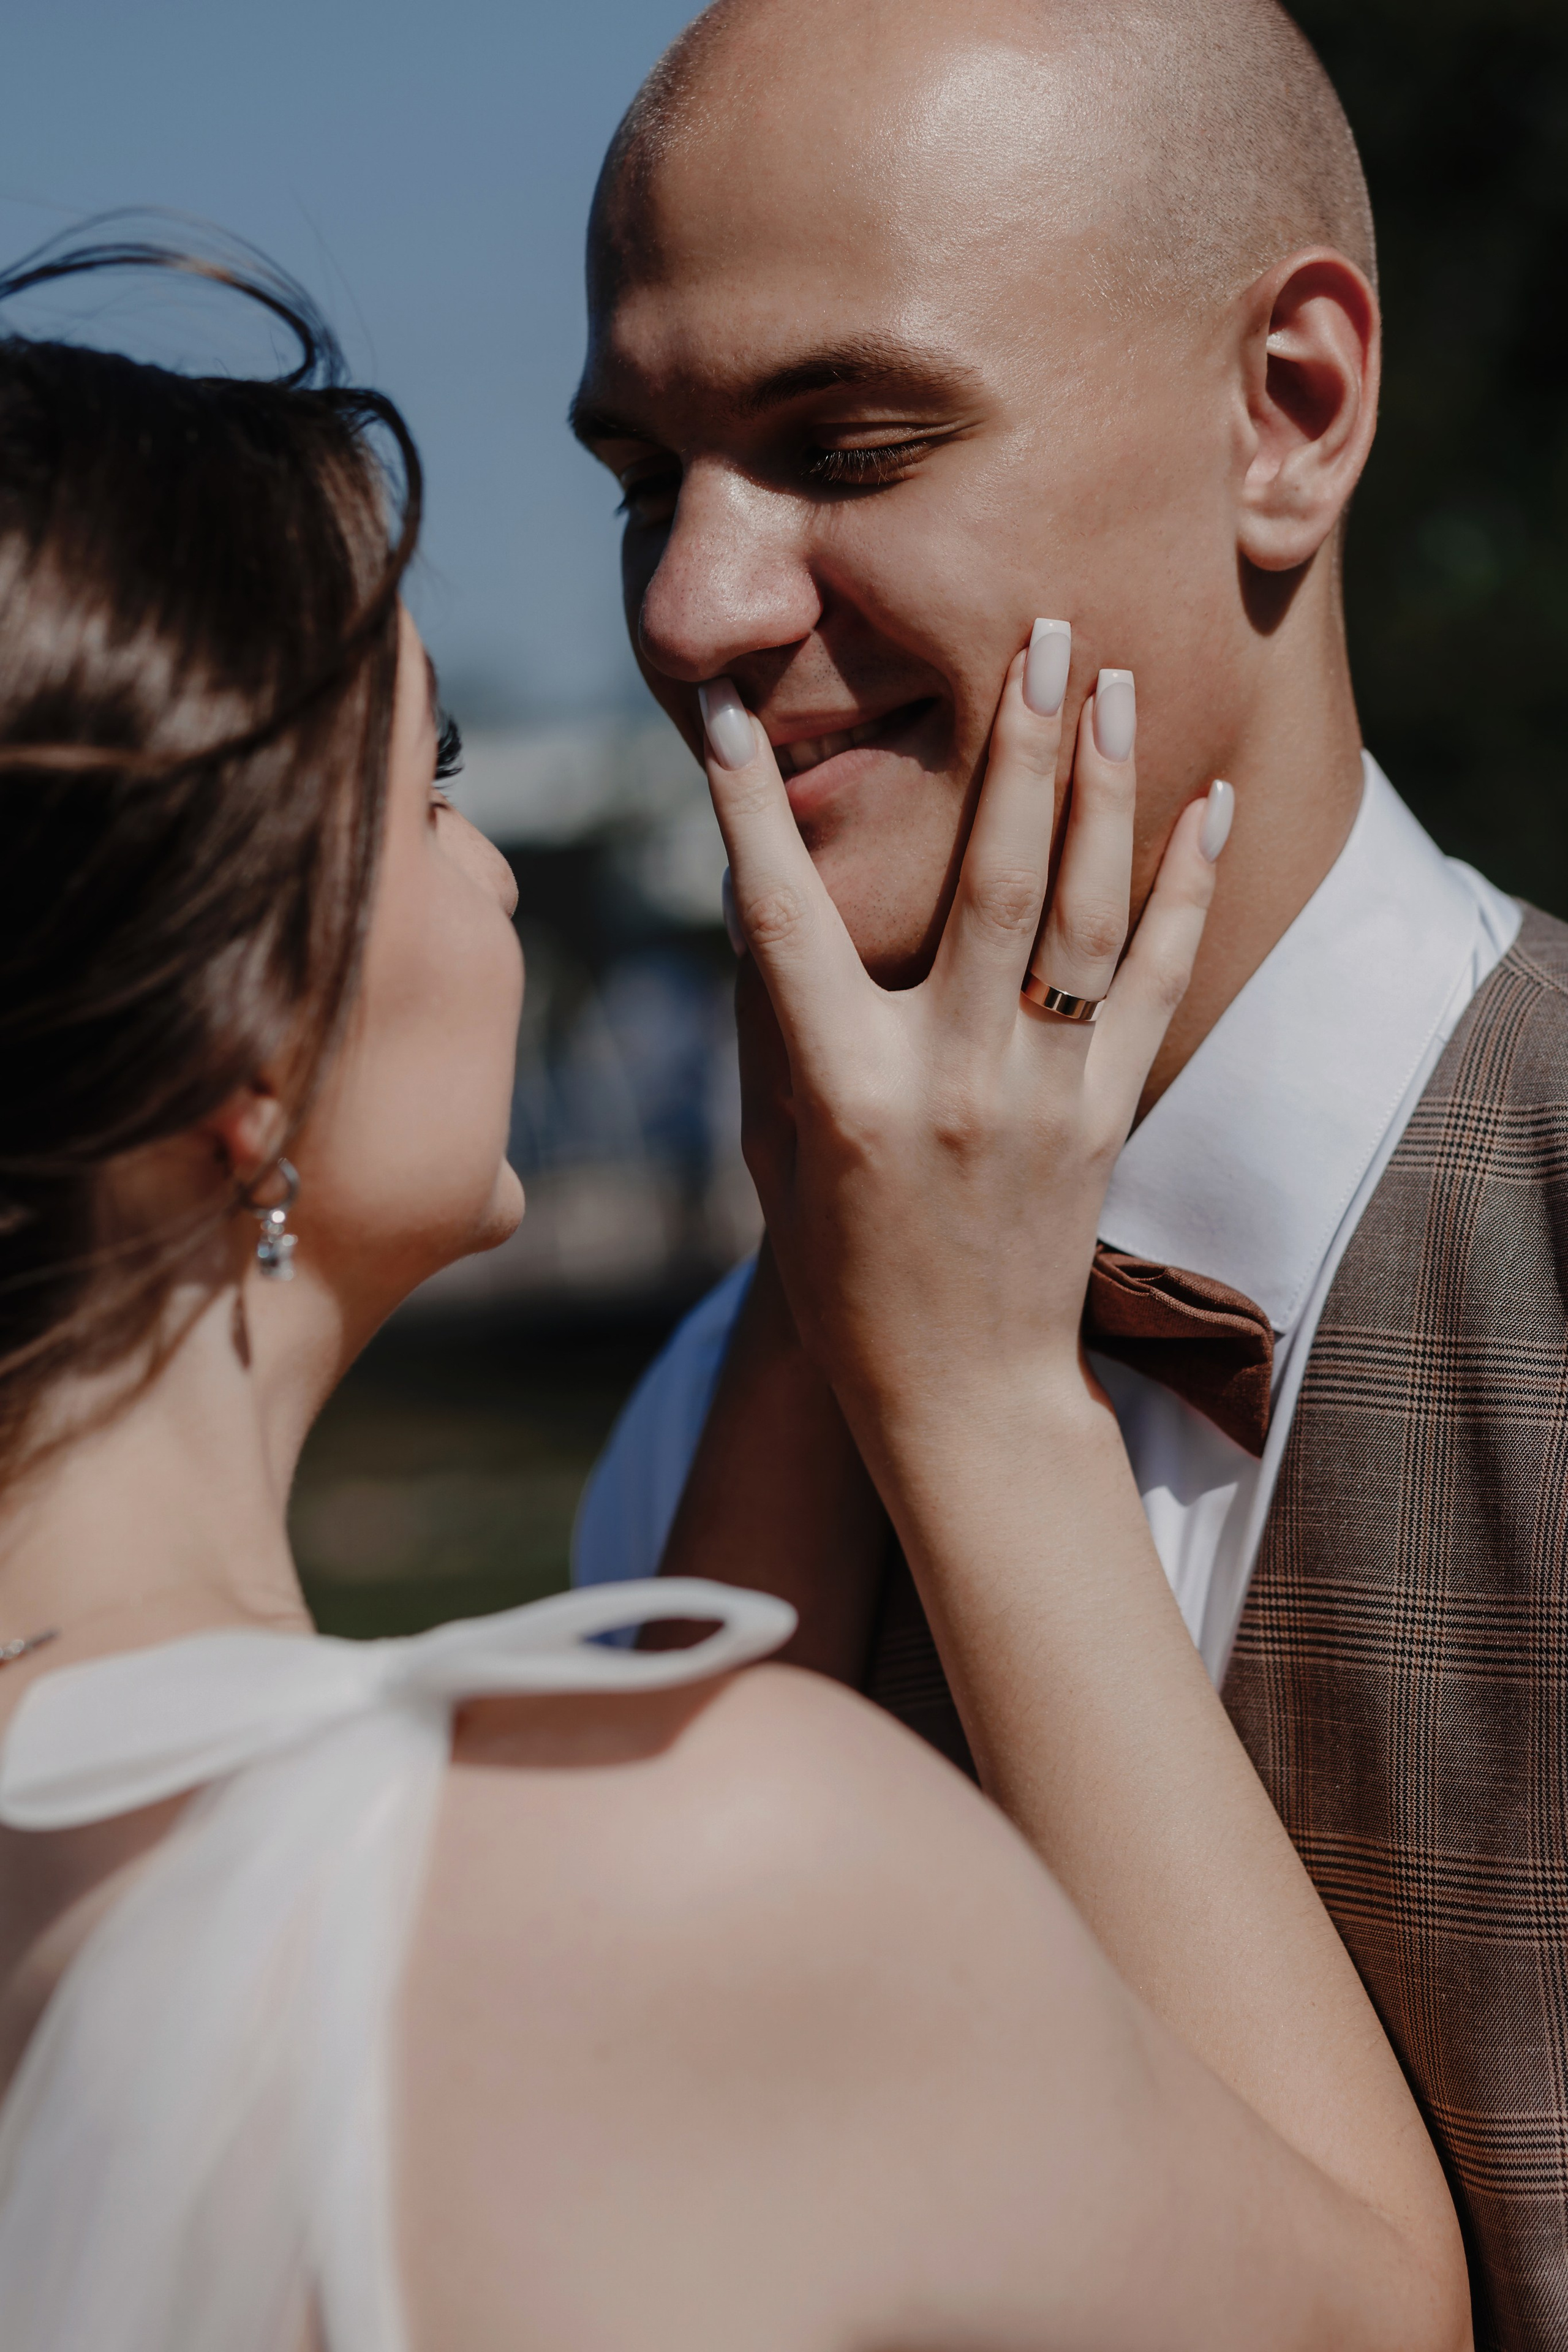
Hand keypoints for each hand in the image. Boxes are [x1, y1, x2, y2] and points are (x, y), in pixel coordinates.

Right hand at [703, 641, 1227, 1460]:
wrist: (959, 1386)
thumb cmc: (843, 1268)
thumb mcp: (775, 1154)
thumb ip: (767, 1028)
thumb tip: (753, 894)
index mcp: (839, 1089)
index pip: (782, 919)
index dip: (744, 810)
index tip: (717, 715)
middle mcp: (944, 1080)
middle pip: (986, 882)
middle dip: (1013, 745)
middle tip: (1039, 632)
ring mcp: (1039, 1097)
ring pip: (1080, 913)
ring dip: (1100, 787)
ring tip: (1110, 677)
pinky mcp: (1107, 1116)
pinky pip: (1151, 982)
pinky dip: (1181, 889)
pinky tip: (1202, 803)